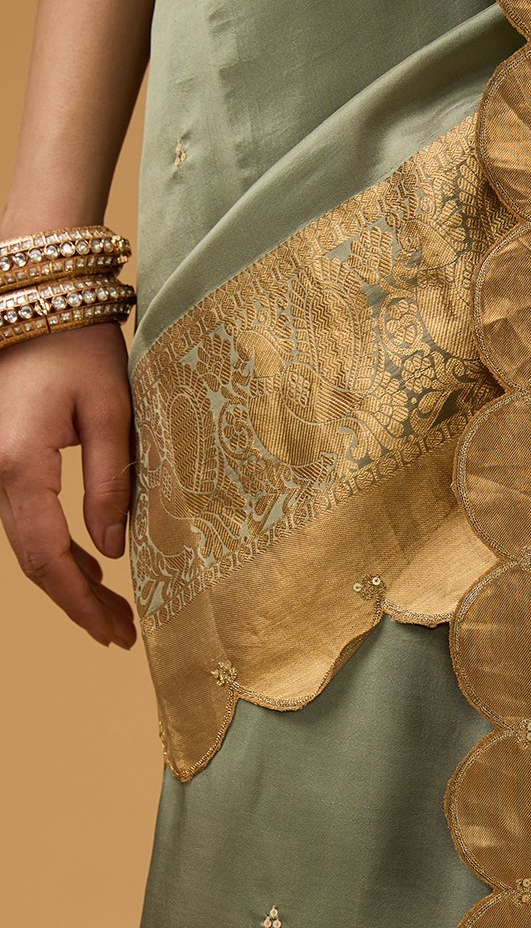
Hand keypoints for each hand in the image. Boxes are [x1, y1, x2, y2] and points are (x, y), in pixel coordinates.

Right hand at [0, 324, 136, 648]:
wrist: (37, 293)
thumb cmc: (78, 342)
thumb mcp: (111, 410)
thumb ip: (111, 484)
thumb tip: (112, 550)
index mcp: (19, 463)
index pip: (47, 556)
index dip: (80, 601)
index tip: (116, 632)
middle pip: (32, 559)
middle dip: (77, 601)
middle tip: (121, 634)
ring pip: (26, 542)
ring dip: (69, 578)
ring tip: (114, 611)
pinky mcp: (2, 457)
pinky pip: (25, 516)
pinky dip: (56, 546)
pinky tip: (91, 564)